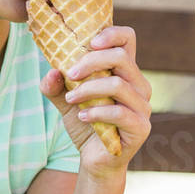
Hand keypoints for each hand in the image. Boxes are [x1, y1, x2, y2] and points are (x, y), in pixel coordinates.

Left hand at [39, 25, 151, 179]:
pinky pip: (119, 112)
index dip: (112, 33)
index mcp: (125, 72)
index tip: (89, 42)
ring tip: (70, 99)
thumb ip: (56, 85)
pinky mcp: (141, 127)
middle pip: (121, 57)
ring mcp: (143, 106)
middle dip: (91, 61)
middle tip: (70, 73)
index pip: (128, 39)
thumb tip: (51, 71)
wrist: (95, 161)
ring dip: (88, 89)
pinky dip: (96, 112)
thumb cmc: (86, 124)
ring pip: (118, 84)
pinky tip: (82, 116)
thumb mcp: (66, 100)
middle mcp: (139, 85)